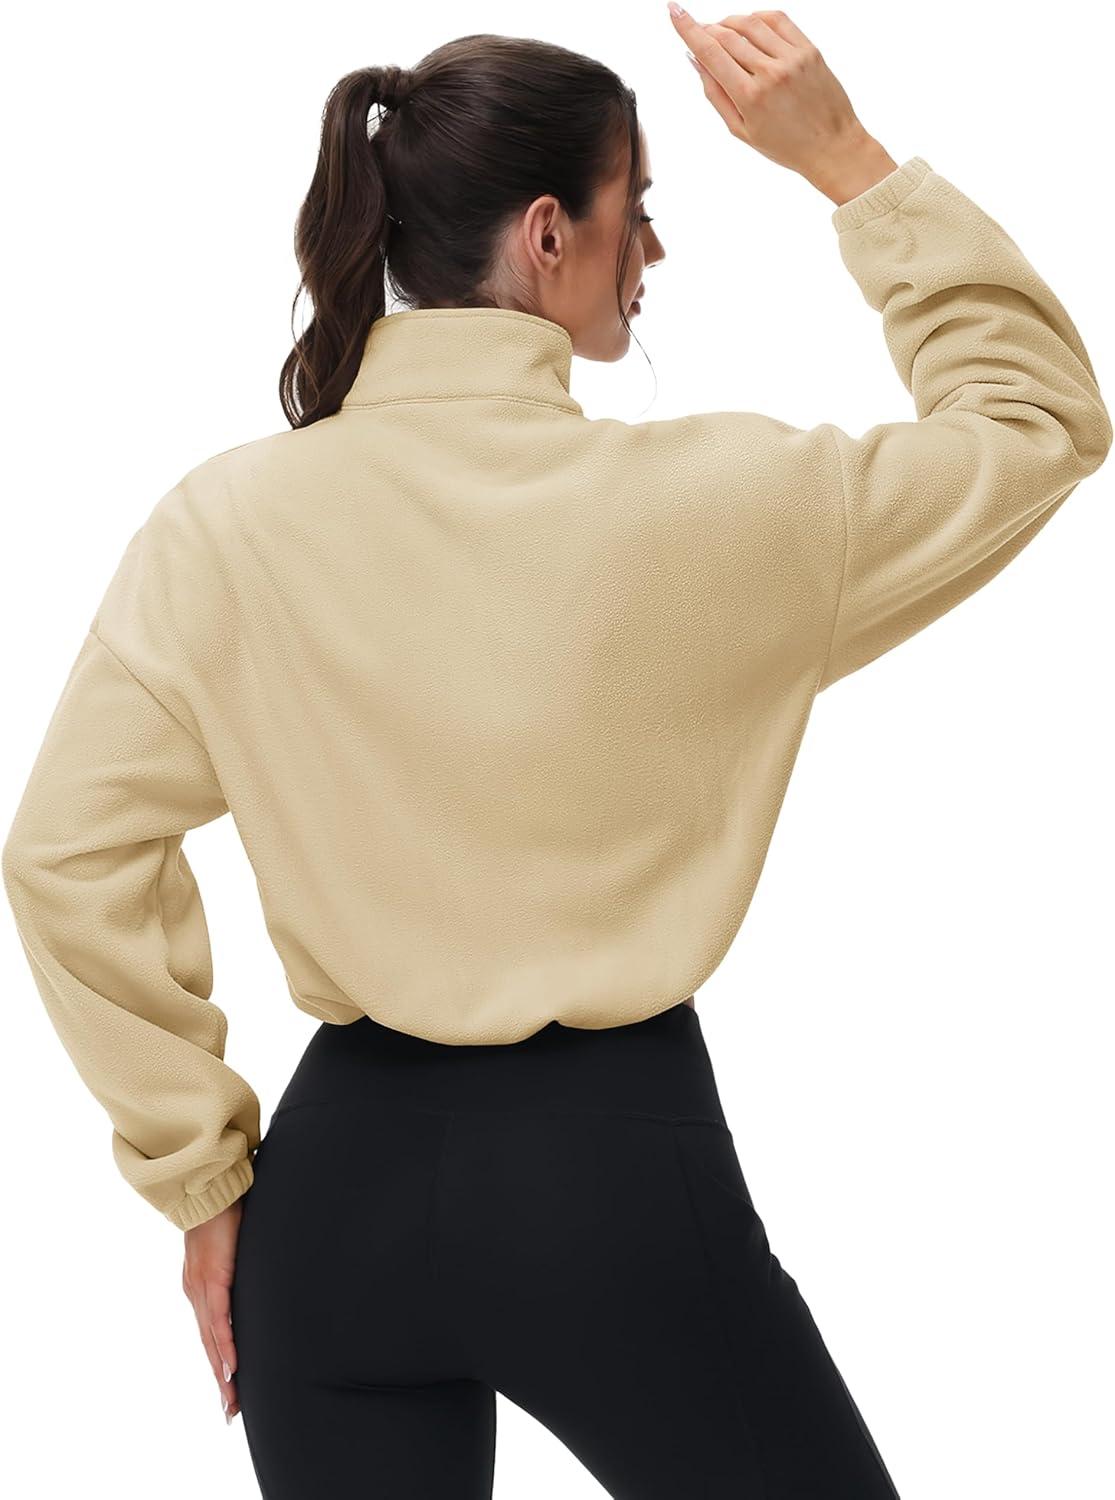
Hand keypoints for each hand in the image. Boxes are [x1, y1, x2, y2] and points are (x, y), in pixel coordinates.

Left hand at [182, 1196, 243, 1423]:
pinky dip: (225, 1344)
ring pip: (212, 1339)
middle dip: (221, 1380)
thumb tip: (259, 1269)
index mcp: (201, 1285)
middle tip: (230, 1411)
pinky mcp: (212, 1277)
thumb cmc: (224, 1208)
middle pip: (209, 1345)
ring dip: (223, 1371)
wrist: (208, 1184)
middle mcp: (197, 1291)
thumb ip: (240, 1262)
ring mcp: (201, 1286)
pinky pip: (218, 1319)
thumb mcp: (233, 1244)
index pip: (210, 1332)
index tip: (229, 1388)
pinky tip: (231, 1366)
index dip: (220, 1361)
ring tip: (232, 1399)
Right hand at [667, 7, 893, 195]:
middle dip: (708, 28)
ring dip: (730, 22)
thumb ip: (716, 94)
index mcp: (750, 97)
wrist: (832, 146)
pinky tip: (750, 26)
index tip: (674, 11)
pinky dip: (758, 17)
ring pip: (751, 23)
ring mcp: (792, 58)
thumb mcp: (742, 130)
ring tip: (722, 31)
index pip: (711, 53)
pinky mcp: (808, 49)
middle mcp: (770, 73)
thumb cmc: (786, 146)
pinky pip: (778, 19)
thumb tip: (696, 61)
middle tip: (698, 30)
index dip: (689, 29)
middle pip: (728, 36)